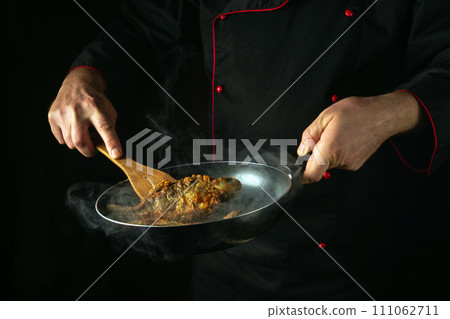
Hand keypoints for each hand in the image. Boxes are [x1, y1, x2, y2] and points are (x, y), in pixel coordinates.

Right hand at [48, 67, 121, 157]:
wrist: (78, 84)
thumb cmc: (95, 101)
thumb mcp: (108, 111)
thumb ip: (110, 130)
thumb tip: (112, 151)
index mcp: (95, 108)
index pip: (104, 127)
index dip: (111, 142)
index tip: (116, 154)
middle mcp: (77, 110)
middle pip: (80, 141)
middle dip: (88, 151)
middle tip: (93, 149)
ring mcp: (62, 113)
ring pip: (70, 143)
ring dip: (79, 143)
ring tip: (83, 132)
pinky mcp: (52, 117)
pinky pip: (61, 139)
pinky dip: (68, 138)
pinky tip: (72, 127)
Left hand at [297, 91, 423, 182]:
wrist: (383, 115)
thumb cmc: (358, 112)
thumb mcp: (326, 116)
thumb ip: (310, 135)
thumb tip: (302, 150)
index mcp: (331, 149)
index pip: (311, 174)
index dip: (301, 175)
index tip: (297, 170)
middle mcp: (341, 160)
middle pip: (319, 166)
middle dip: (316, 154)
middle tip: (322, 137)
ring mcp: (350, 164)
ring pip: (329, 163)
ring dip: (328, 152)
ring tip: (337, 134)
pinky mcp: (356, 164)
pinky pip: (340, 161)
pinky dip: (338, 152)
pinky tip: (345, 138)